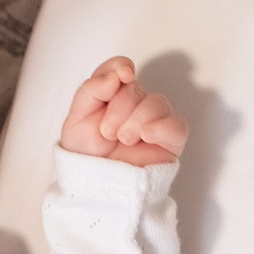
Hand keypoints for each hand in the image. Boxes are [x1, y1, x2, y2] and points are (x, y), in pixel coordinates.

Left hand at [59, 56, 185, 165]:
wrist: (92, 185)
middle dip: (119, 109)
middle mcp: (136, 105)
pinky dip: (161, 126)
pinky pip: (177, 125)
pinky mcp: (169, 141)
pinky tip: (146, 135)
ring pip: (157, 103)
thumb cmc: (85, 154)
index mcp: (113, 95)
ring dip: (137, 120)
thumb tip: (117, 74)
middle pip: (136, 88)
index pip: (121, 68)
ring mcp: (155, 122)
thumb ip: (91, 90)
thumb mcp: (77, 119)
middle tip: (107, 132)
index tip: (120, 77)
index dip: (121, 67)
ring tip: (124, 140)